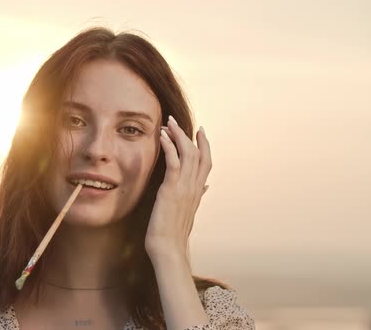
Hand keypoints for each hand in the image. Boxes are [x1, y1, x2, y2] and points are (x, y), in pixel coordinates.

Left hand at [144, 115, 211, 260]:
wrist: (168, 249)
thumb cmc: (173, 234)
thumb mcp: (187, 212)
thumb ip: (197, 196)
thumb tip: (205, 187)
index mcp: (197, 192)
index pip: (206, 162)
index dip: (205, 145)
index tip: (200, 130)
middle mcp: (194, 187)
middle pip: (198, 153)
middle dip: (188, 134)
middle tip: (174, 120)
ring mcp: (184, 188)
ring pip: (188, 154)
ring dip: (177, 135)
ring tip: (168, 123)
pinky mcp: (171, 190)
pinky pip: (174, 163)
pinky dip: (170, 147)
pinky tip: (163, 137)